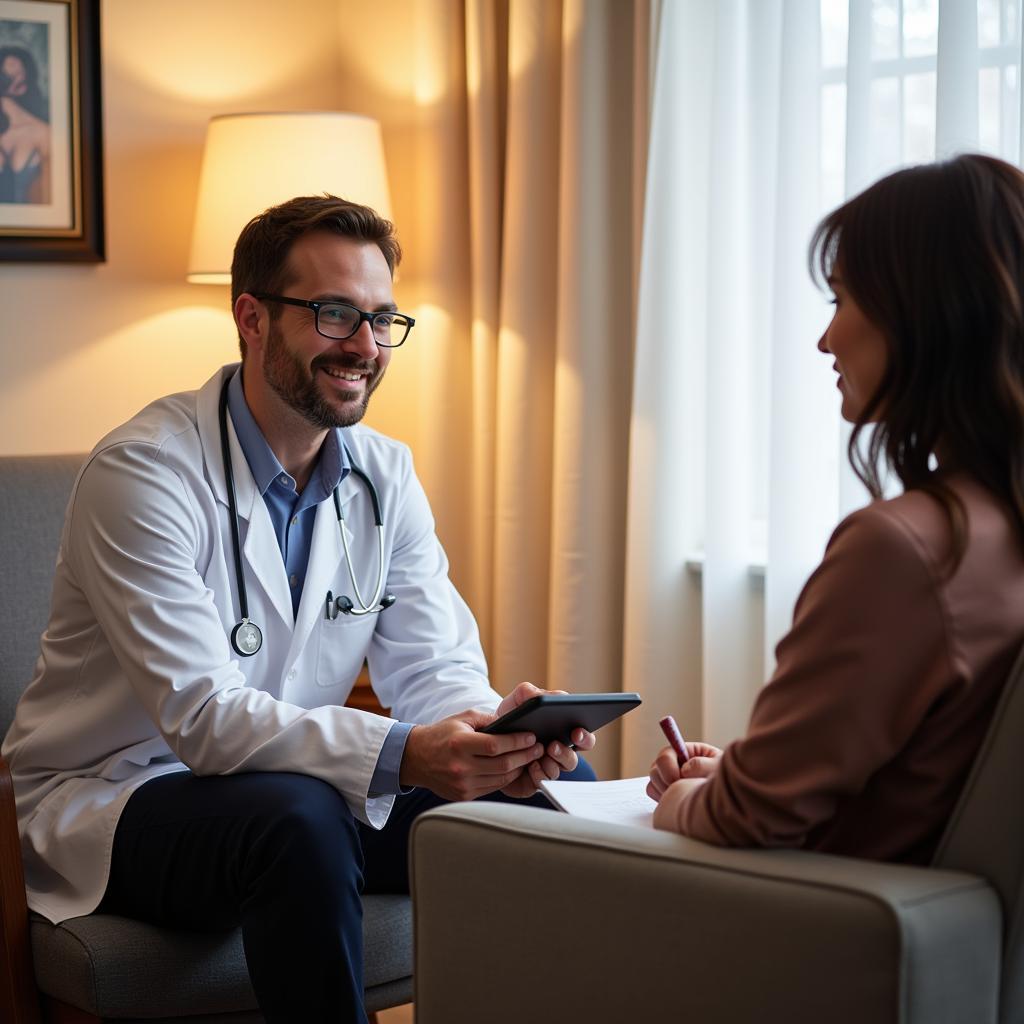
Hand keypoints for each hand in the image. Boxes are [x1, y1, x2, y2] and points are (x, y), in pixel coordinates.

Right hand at [400, 709, 542, 800]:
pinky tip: (514, 768)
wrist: (416, 758)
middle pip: (503, 764)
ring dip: (519, 768)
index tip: (532, 737)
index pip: (496, 745)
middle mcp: (460, 767)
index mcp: (460, 744)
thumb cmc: (443, 734)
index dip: (518, 742)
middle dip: (525, 756)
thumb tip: (514, 724)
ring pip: (501, 779)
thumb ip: (488, 720)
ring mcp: (462, 784)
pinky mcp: (464, 795)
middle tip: (539, 748)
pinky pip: (493, 787)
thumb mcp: (463, 719)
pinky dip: (506, 778)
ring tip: (530, 758)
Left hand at [493, 682, 596, 798]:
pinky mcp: (536, 779)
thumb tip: (536, 695)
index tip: (577, 731)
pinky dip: (539, 773)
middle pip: (574, 757)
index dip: (585, 735)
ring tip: (542, 753)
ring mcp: (549, 766)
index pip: (584, 736)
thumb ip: (527, 692)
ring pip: (560, 770)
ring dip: (554, 762)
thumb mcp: (517, 701)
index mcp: (563, 731)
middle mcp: (560, 751)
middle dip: (567, 753)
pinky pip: (544, 781)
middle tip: (554, 744)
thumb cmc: (511, 717)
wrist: (491, 737)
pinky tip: (531, 766)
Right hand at [646, 741, 721, 801]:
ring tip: (684, 796)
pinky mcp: (663, 788)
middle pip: (655, 768)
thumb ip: (703, 765)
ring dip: (665, 791)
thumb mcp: (718, 767)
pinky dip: (661, 797)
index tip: (678, 779)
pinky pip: (652, 792)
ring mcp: (666, 775)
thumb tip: (685, 770)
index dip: (668, 767)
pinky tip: (678, 801)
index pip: (666, 754)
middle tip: (682, 790)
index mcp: (685, 751)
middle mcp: (672, 762)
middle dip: (666, 781)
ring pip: (653, 781)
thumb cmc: (722, 777)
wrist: (725, 795)